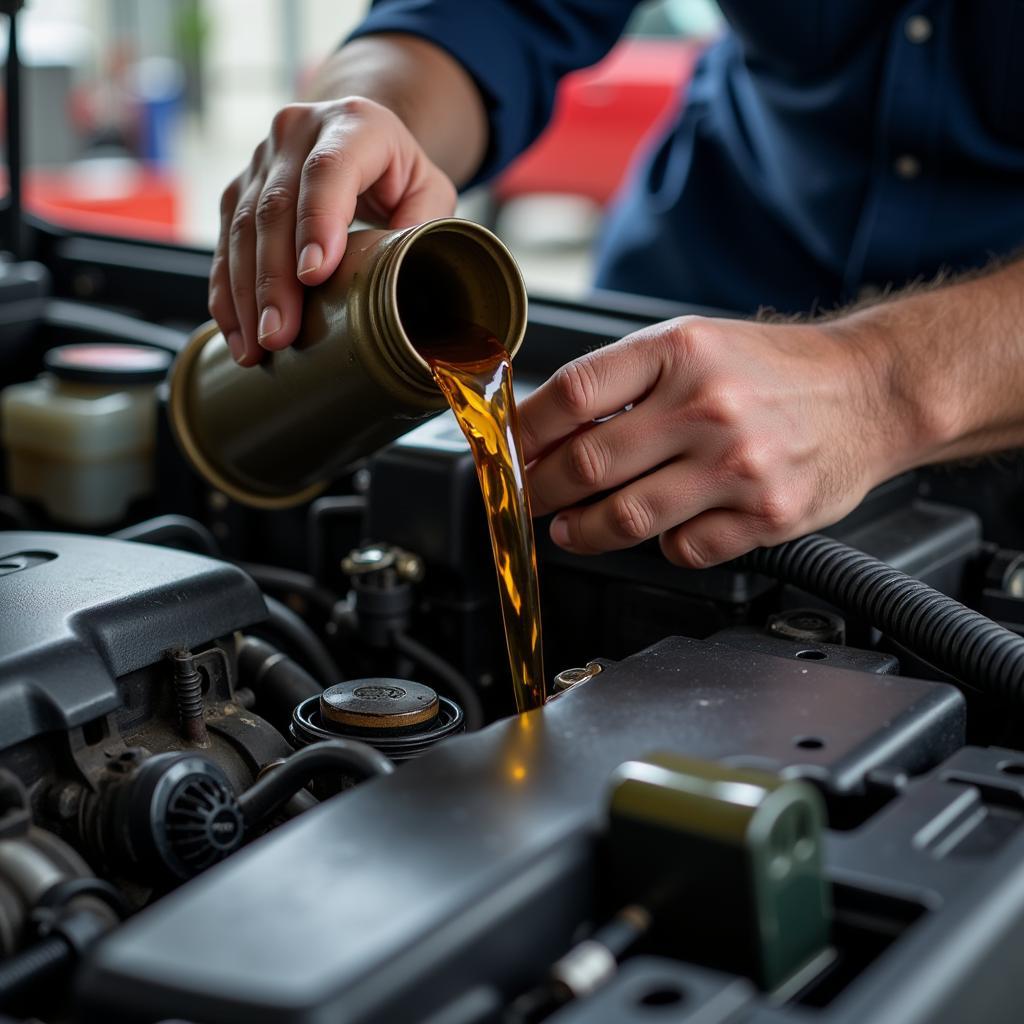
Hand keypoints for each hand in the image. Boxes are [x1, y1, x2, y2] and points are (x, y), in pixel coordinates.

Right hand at [208, 96, 457, 365]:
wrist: (359, 137)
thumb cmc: (399, 172)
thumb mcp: (430, 191)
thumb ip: (422, 228)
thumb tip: (402, 279)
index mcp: (354, 123)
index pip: (329, 171)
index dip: (318, 223)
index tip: (313, 276)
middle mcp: (297, 132)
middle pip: (276, 208)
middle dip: (274, 280)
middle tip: (279, 335)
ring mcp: (260, 159)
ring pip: (241, 228)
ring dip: (246, 294)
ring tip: (258, 346)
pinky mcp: (238, 189)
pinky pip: (223, 242)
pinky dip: (228, 292)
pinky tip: (237, 331)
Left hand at [519, 315, 899, 567]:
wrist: (869, 392)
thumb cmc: (772, 370)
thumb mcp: (692, 346)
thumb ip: (622, 383)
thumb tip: (544, 433)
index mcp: (680, 351)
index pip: (572, 395)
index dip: (524, 434)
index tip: (507, 455)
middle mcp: (709, 406)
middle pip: (588, 464)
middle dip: (542, 492)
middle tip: (531, 499)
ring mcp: (739, 465)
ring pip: (626, 520)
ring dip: (583, 532)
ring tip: (571, 529)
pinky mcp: (767, 515)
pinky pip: (683, 550)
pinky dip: (661, 546)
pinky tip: (663, 528)